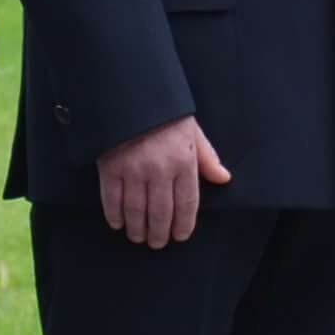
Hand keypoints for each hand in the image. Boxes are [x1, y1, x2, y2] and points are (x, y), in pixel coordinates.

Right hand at [96, 115, 228, 248]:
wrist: (130, 92)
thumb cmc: (166, 113)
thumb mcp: (193, 131)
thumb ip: (207, 158)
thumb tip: (223, 178)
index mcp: (183, 161)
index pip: (188, 204)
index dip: (184, 225)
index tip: (180, 236)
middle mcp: (160, 170)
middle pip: (161, 213)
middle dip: (159, 233)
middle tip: (157, 243)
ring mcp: (133, 170)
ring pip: (136, 212)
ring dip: (137, 229)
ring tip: (139, 237)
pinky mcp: (110, 167)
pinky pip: (112, 200)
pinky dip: (115, 216)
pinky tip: (118, 223)